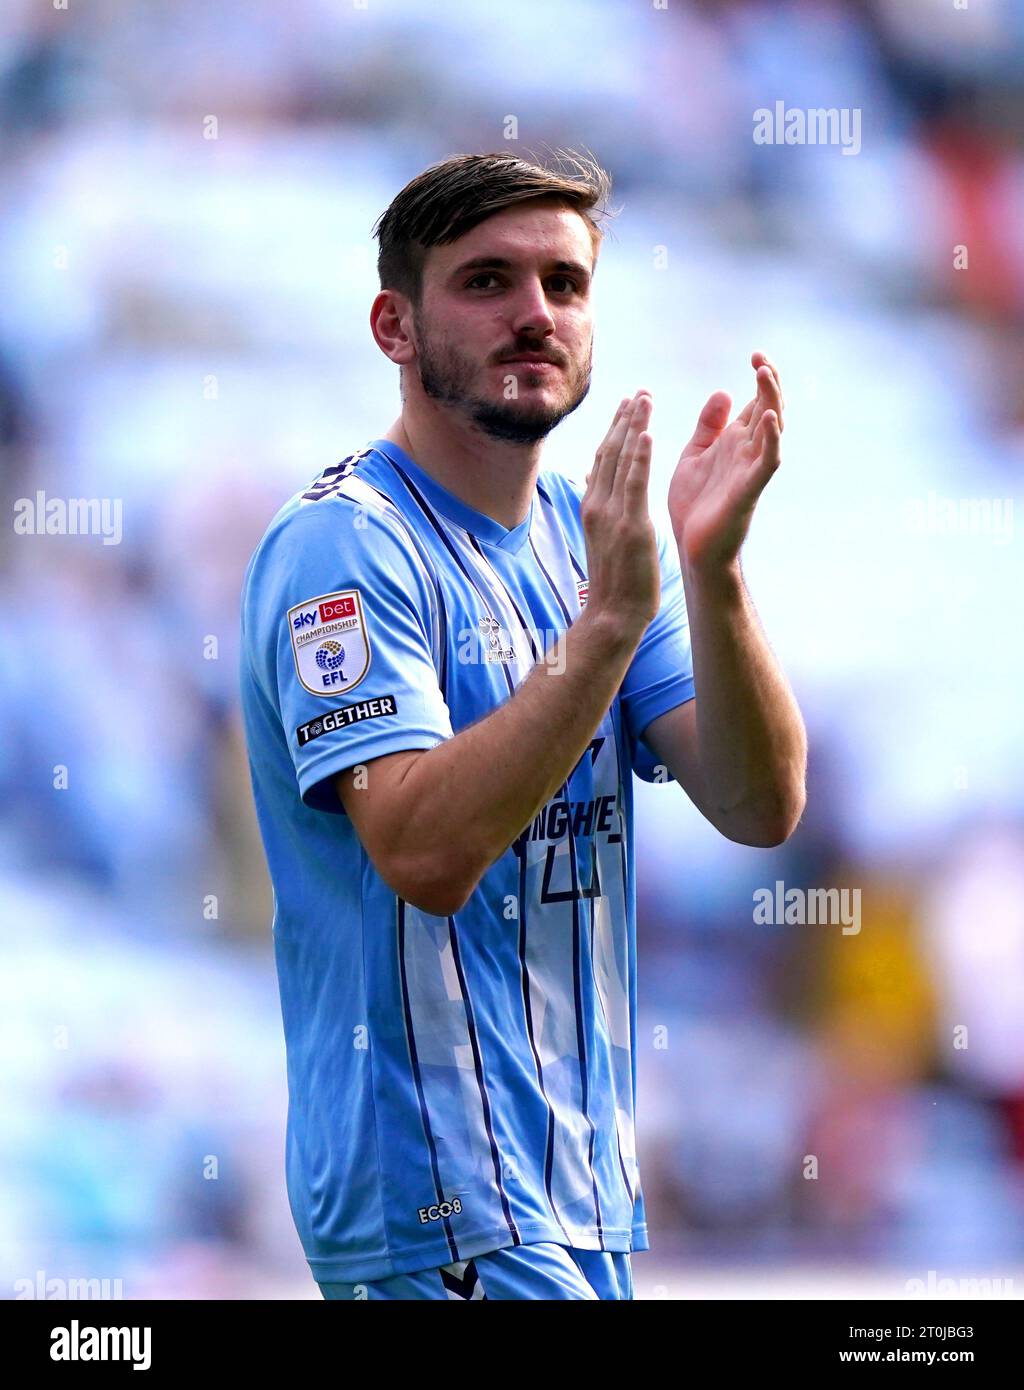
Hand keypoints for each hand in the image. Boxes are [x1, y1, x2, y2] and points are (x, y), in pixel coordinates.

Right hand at [581, 390, 660, 631]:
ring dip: (633, 427)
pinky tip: (646, 434)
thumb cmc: (614, 581)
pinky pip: (634, 484)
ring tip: (644, 400)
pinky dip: (639, 457)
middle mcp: (597, 505)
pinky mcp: (630, 525)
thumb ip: (599, 506)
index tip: (626, 405)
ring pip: (620, 461)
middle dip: (624, 419)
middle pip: (609, 452)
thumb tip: (592, 479)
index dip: (614, 430)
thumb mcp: (603, 538)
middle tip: (639, 392)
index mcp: (593, 507)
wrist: (613, 614)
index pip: (602, 459)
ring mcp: (612, 514)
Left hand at [668, 351, 783, 574]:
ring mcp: (751, 469)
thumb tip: (724, 391)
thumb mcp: (695, 455)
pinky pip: (767, 461)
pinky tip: (766, 417)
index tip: (755, 353)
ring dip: (771, 401)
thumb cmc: (694, 505)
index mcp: (734, 442)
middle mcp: (747, 452)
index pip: (755, 402)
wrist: (691, 548)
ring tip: (765, 375)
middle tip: (760, 358)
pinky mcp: (749, 490)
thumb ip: (709, 426)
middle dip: (768, 382)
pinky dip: (771, 439)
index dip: (761, 378)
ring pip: (772, 429)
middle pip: (768, 408)